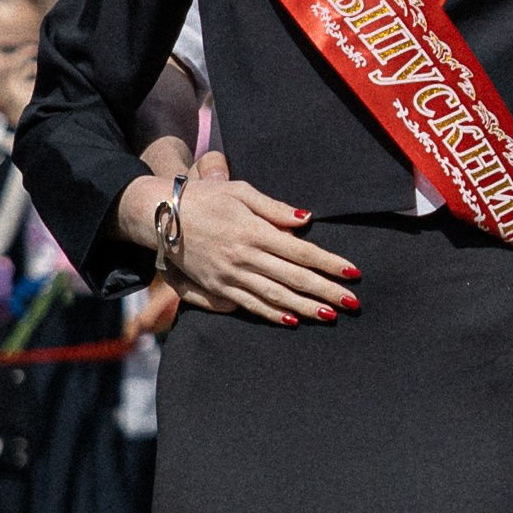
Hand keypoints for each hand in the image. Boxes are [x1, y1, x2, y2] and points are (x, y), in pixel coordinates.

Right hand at [115, 149, 361, 327]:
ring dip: (304, 308)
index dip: (328, 263)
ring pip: (274, 297)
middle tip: (353, 303)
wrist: (159, 215)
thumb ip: (274, 208)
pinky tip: (291, 321)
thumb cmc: (204, 197)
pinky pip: (249, 305)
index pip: (300, 251)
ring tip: (329, 316)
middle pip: (293, 278)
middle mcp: (243, 257)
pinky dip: (271, 315)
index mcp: (252, 231)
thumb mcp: (239, 191)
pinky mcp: (215, 287)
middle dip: (326, 291)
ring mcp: (228, 276)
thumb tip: (306, 219)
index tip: (352, 272)